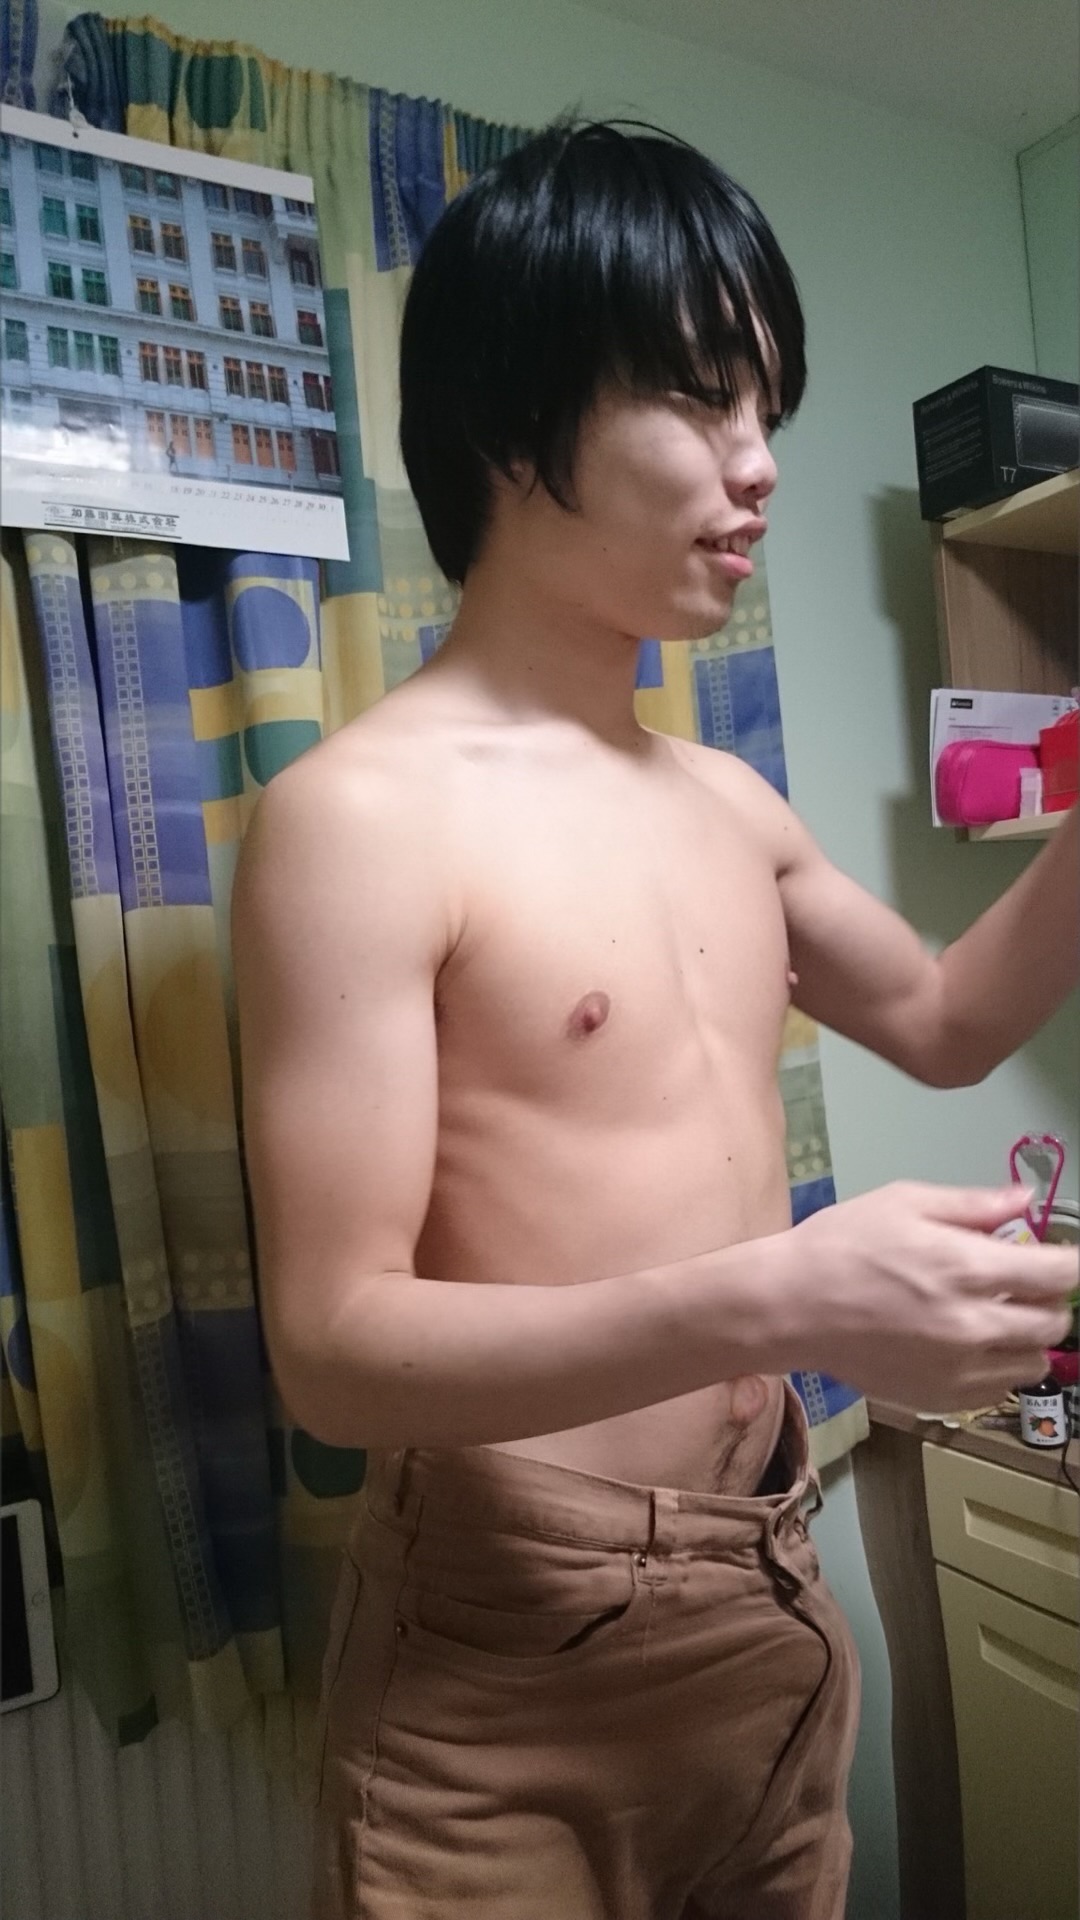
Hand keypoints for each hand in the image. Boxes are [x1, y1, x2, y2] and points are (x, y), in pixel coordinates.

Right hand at [790, 1182, 1076, 1410]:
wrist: (790, 1307)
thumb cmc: (842, 1244)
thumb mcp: (904, 1202)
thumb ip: (973, 1204)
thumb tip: (1026, 1200)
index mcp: (967, 1269)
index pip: (1059, 1273)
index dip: (1070, 1261)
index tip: (1059, 1254)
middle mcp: (973, 1327)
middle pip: (1055, 1322)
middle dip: (1047, 1297)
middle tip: (1018, 1281)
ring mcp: (959, 1370)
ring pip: (1034, 1362)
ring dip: (1026, 1337)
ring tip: (994, 1316)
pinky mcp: (942, 1399)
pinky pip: (999, 1389)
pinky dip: (997, 1366)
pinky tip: (967, 1344)